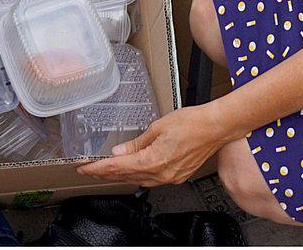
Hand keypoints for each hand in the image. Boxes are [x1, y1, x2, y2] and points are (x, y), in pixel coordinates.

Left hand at [75, 106, 232, 186]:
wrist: (217, 127)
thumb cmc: (192, 122)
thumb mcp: (158, 126)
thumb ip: (137, 142)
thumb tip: (120, 151)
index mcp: (153, 160)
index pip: (118, 166)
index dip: (98, 168)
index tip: (84, 168)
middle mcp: (161, 173)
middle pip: (126, 176)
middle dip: (107, 173)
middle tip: (91, 169)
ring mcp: (170, 177)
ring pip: (139, 180)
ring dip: (122, 175)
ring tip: (108, 170)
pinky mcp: (178, 176)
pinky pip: (153, 179)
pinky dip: (140, 175)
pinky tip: (135, 170)